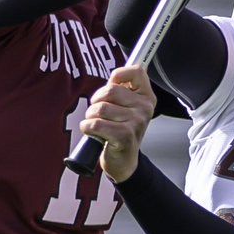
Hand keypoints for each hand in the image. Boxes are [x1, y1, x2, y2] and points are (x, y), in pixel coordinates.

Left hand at [82, 63, 155, 183]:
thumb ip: (121, 90)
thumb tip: (113, 77)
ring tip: (95, 124)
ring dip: (89, 116)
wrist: (124, 162)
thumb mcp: (126, 109)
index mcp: (147, 98)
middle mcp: (145, 109)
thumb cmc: (120, 132)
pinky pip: (95, 124)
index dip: (119, 74)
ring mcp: (136, 123)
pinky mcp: (124, 137)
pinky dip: (87, 127)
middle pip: (110, 90)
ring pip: (100, 108)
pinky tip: (92, 132)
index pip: (137, 71)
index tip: (112, 85)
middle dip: (95, 101)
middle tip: (97, 112)